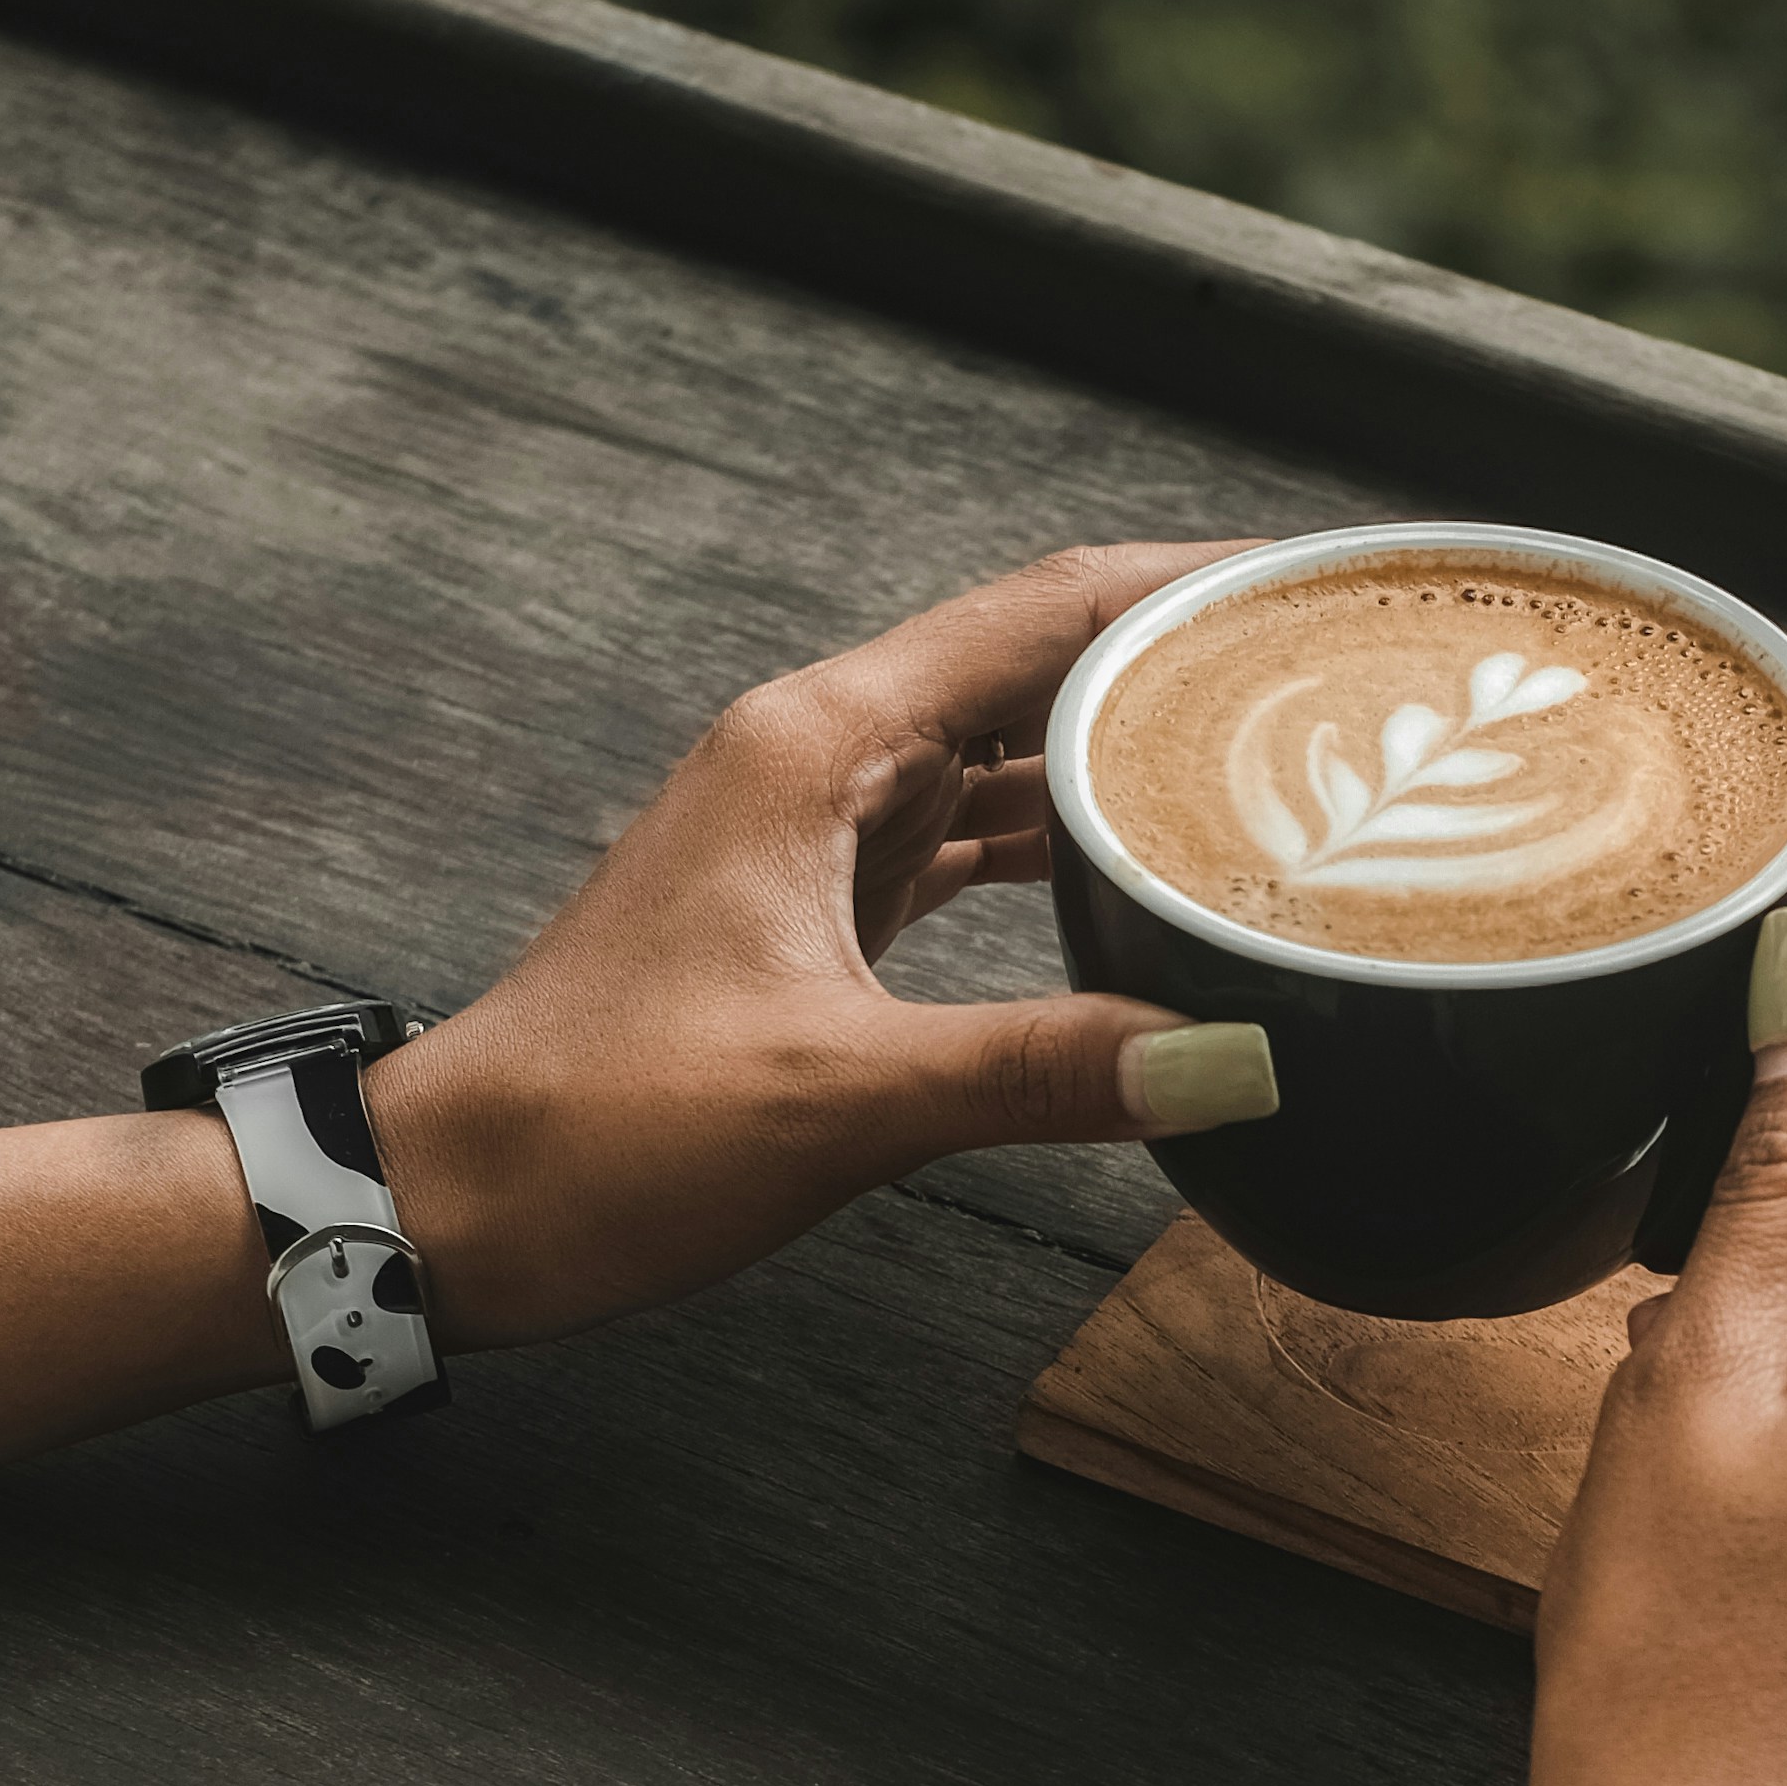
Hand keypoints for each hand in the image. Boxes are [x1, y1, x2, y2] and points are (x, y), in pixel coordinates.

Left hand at [0, 544, 1263, 1502]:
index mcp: (818, 746)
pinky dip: (1066, 848)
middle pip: (1038, 661)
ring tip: (1281, 758)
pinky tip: (1154, 878)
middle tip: (1337, 670)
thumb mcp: (841, 1100)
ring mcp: (812, 833)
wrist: (449, 1204)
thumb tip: (1230, 1062)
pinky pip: (969, 842)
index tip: (1316, 582)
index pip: (1044, 611)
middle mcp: (818, 759)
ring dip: (1130, 754)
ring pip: (1007, 754)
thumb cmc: (597, 1132)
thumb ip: (1044, 1072)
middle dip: (1183, 656)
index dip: (1190, 581)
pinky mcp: (814, 912)